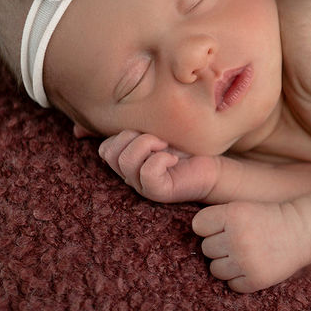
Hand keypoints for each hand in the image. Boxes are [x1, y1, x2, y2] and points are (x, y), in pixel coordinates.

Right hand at [99, 130, 219, 202]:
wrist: (213, 165)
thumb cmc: (187, 147)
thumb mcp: (158, 130)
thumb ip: (136, 124)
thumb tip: (97, 117)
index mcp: (127, 160)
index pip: (105, 148)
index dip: (122, 134)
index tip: (147, 131)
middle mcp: (130, 175)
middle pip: (110, 153)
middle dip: (133, 136)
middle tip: (159, 138)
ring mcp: (142, 186)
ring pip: (126, 161)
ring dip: (147, 144)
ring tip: (165, 146)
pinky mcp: (158, 193)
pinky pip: (147, 172)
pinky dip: (161, 159)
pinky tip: (173, 158)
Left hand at [192, 200, 310, 292]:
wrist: (302, 231)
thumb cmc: (267, 218)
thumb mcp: (242, 207)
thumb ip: (216, 219)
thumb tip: (185, 240)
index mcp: (233, 214)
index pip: (199, 225)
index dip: (212, 226)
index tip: (229, 225)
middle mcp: (238, 237)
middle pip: (206, 248)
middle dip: (221, 246)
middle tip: (243, 240)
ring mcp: (246, 260)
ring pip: (215, 269)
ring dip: (228, 264)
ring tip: (248, 254)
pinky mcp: (255, 279)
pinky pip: (231, 284)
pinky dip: (240, 279)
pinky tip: (255, 266)